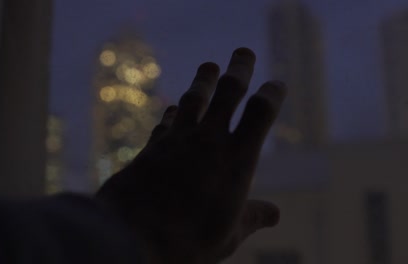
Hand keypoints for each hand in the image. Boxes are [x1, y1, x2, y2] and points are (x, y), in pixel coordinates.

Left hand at [96, 48, 285, 263]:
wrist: (130, 237)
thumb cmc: (187, 243)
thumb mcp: (228, 236)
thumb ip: (252, 218)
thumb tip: (276, 214)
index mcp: (236, 160)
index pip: (260, 113)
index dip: (272, 93)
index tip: (277, 83)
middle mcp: (208, 141)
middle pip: (228, 92)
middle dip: (239, 68)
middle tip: (243, 52)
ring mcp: (176, 140)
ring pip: (194, 99)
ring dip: (203, 80)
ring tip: (209, 66)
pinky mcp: (151, 147)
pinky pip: (166, 122)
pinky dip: (174, 112)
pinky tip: (175, 108)